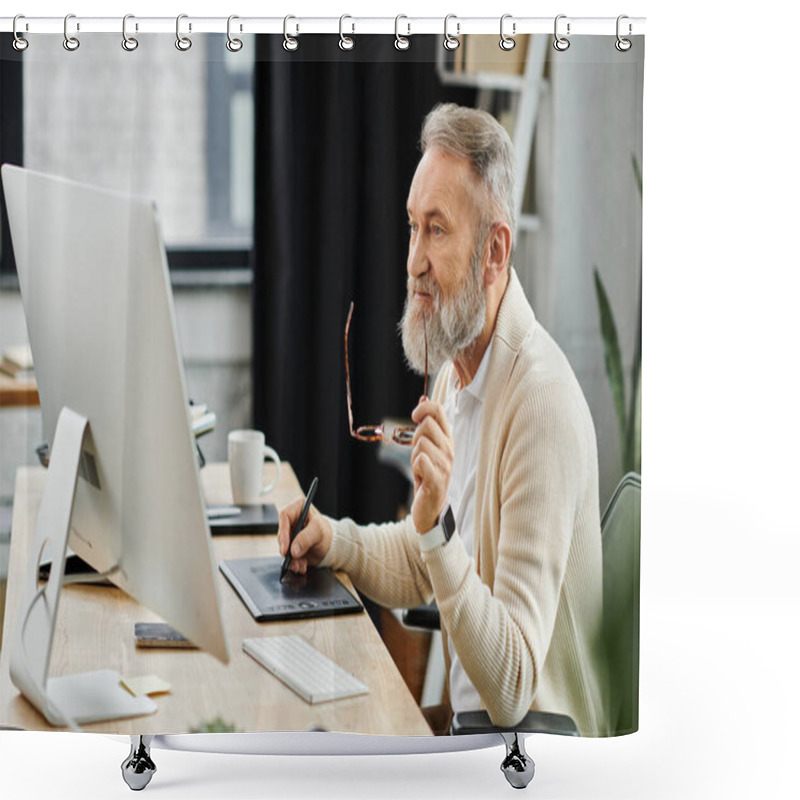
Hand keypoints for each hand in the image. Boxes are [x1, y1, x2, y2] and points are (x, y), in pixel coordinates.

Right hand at [277, 499, 331, 575]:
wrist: (329, 545)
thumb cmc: (325, 532)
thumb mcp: (319, 531)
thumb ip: (306, 538)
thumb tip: (294, 549)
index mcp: (297, 507)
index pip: (284, 516)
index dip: (283, 532)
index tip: (286, 548)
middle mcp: (291, 520)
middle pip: (282, 534)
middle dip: (287, 550)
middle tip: (293, 560)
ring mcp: (289, 533)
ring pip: (283, 547)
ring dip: (291, 559)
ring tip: (300, 565)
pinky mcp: (289, 545)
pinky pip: (287, 555)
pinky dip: (294, 563)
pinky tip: (301, 566)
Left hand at [410, 396, 453, 533]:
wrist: (431, 507)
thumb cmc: (428, 475)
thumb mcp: (428, 446)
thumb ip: (428, 424)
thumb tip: (424, 398)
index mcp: (447, 439)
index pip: (438, 411)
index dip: (424, 408)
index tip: (415, 416)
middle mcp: (449, 449)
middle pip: (426, 425)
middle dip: (415, 438)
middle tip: (419, 455)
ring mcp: (445, 464)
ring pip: (420, 444)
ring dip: (414, 457)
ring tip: (420, 469)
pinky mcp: (437, 479)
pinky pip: (420, 460)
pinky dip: (415, 468)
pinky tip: (420, 478)